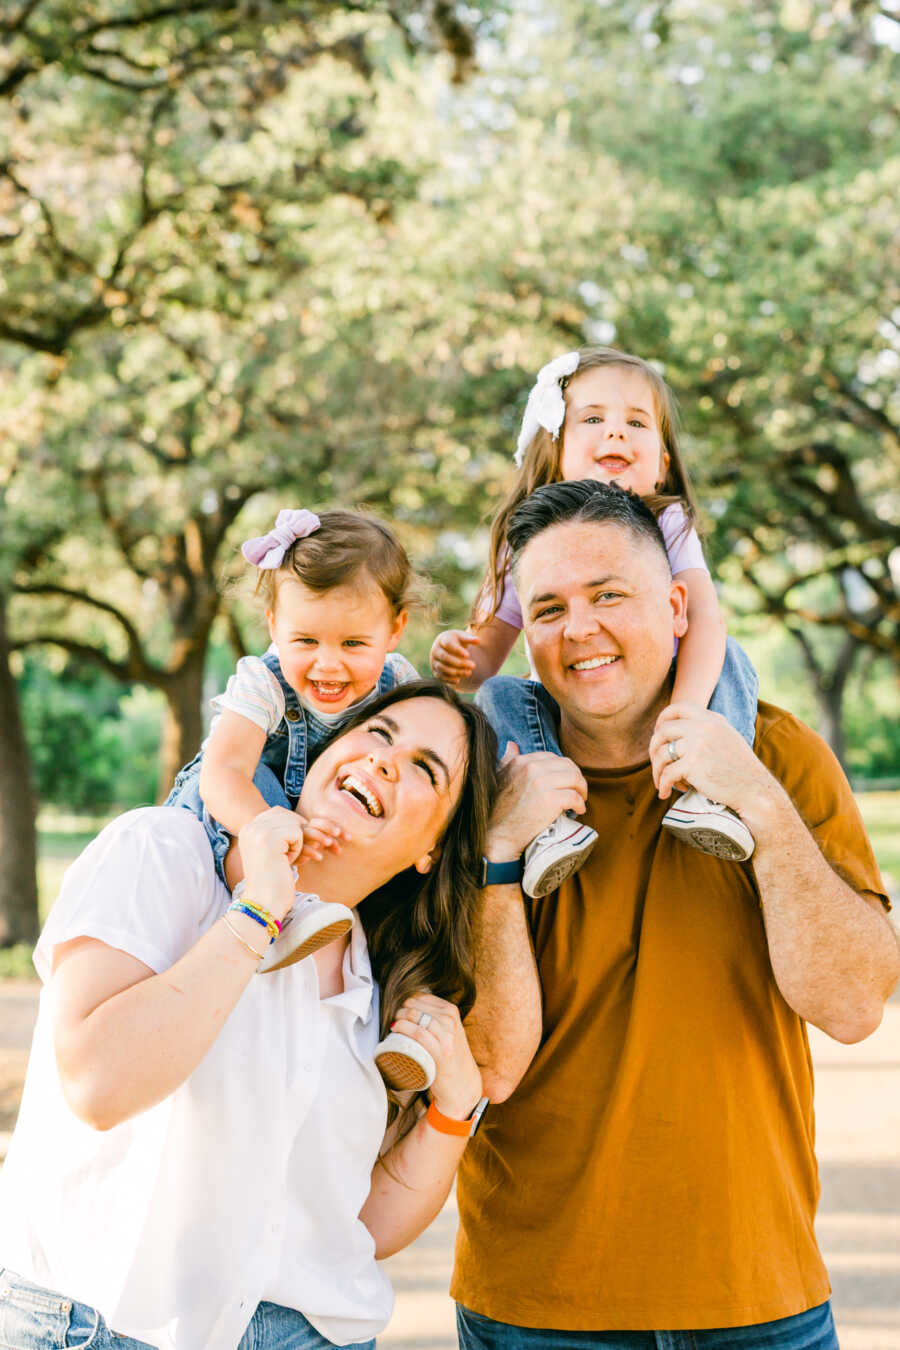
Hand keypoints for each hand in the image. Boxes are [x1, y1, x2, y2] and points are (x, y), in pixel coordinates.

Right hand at [237, 807, 305, 921]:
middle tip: (285, 858)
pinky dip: (298, 850)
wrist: (264, 904)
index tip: (284, 852)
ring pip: (294, 823)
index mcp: (247, 829)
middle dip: (295, 836)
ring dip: (297, 844)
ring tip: (283, 861)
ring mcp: (258, 831)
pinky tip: (285, 864)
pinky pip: (298, 833)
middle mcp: (250, 827)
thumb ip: (279, 834)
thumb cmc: (272, 882)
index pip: (278, 812)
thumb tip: (302, 820)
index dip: (290, 830)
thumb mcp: (271, 853)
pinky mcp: (270, 838)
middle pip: (288, 815)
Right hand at [295, 813, 350, 866]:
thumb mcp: (314, 845)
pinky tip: (319, 857)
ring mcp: (296, 838)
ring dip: (320, 836)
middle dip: (329, 828)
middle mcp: (303, 830)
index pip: (324, 822)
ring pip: (309, 833)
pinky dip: (310, 851)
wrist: (278, 855)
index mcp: (310, 827)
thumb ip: (326, 845)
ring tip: (329, 842)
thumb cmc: (299, 850)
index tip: (349, 838)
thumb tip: (339, 851)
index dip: (336, 828)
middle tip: (340, 834)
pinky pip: (301, 848)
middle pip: (317, 824)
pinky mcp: (290, 848)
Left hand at [391, 993, 482, 1119]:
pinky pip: (418, 1033)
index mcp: (451, 1011)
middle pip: (415, 1006)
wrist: (463, 1083)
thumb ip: (435, 1016)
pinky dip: (404, 1029)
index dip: (405, 1003)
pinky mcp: (441, 1052)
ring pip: (416, 1017)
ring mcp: (447, 1036)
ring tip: (394, 1026)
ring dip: (399, 1019)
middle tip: (394, 1020)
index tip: (399, 1011)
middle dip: (400, 1010)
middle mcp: (450, 1020)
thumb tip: (408, 1005)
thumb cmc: (450, 1055)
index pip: (421, 997)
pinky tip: (396, 1030)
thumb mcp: (448, 1030)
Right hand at [430, 628, 480, 685]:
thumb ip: (470, 639)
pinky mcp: (435, 670)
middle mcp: (436, 650)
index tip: (468, 655)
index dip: (457, 650)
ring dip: (455, 672)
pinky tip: (458, 680)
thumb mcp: (462, 637)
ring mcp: (434, 661)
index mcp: (442, 639)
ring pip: (442, 667)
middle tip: (473, 666)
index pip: (448, 644)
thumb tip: (478, 641)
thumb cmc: (456, 641)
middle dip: (459, 663)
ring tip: (469, 673)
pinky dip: (448, 679)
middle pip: (444, 657)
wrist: (445, 647)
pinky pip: (440, 676)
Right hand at [484, 742, 587, 860]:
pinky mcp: (550, 800)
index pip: (552, 757)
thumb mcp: (499, 777)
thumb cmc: (499, 809)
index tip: (565, 782)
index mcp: (521, 761)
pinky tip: (578, 811)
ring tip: (580, 800)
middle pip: (567, 765)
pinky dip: (580, 804)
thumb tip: (512, 745)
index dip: (563, 770)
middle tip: (578, 791)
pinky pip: (575, 797)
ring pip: (575, 778)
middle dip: (576, 778)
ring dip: (581, 790)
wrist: (498, 834)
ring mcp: (541, 783)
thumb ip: (508, 759)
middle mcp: (531, 768)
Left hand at [649, 702, 769, 816]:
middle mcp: (703, 727)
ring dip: (657, 770)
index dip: (662, 719)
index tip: (658, 734)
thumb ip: (706, 729)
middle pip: (663, 730)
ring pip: (661, 753)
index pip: (678, 707)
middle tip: (657, 763)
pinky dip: (663, 785)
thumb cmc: (739, 768)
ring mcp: (697, 745)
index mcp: (712, 719)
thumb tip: (674, 731)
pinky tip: (665, 792)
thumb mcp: (726, 738)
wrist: (754, 789)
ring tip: (661, 782)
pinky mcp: (693, 765)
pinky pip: (667, 774)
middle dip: (654, 749)